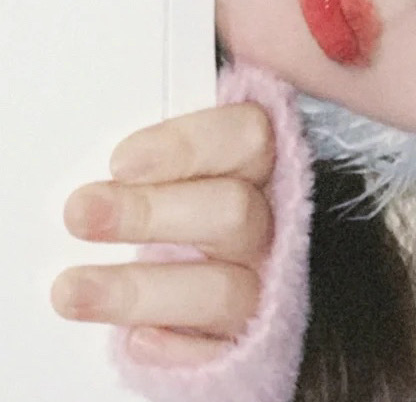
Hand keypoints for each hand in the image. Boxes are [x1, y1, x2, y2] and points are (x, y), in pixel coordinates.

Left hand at [51, 103, 275, 367]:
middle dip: (151, 212)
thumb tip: (98, 158)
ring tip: (74, 289)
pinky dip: (177, 346)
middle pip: (233, 210)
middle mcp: (270, 222)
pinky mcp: (250, 342)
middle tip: (83, 213)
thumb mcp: (178, 170)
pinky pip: (219, 349)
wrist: (209, 284)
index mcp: (257, 165)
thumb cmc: (187, 213)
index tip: (122, 161)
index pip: (248, 136)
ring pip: (223, 287)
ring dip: (142, 288)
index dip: (188, 146)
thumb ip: (157, 159)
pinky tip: (136, 339)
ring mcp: (264, 284)